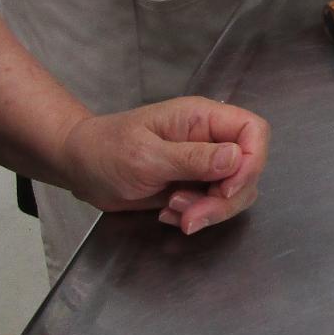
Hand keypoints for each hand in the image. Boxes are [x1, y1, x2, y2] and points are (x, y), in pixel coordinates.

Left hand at [59, 98, 269, 234]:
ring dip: (209, 210)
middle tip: (191, 215)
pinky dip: (196, 216)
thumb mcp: (146, 156)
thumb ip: (193, 158)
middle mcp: (209, 139)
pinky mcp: (194, 186)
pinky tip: (167, 214)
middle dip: (225, 199)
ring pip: (234, 192)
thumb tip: (236, 157)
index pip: (253, 131)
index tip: (226, 188)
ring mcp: (203, 164)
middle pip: (248, 168)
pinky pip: (213, 205)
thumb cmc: (105, 150)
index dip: (251, 161)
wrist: (80, 167)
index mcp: (202, 118)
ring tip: (172, 212)